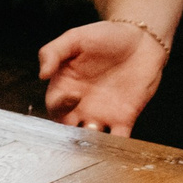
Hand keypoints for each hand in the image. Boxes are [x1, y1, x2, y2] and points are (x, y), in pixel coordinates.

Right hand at [37, 20, 164, 135]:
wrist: (141, 39)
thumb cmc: (105, 36)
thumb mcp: (75, 38)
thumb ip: (53, 52)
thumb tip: (41, 75)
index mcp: (64, 87)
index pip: (54, 106)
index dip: (60, 105)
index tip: (74, 94)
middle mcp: (80, 105)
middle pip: (67, 128)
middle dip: (70, 134)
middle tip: (79, 129)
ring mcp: (102, 114)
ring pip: (89, 138)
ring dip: (90, 142)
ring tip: (97, 132)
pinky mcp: (125, 118)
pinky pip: (118, 138)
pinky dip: (116, 146)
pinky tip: (117, 145)